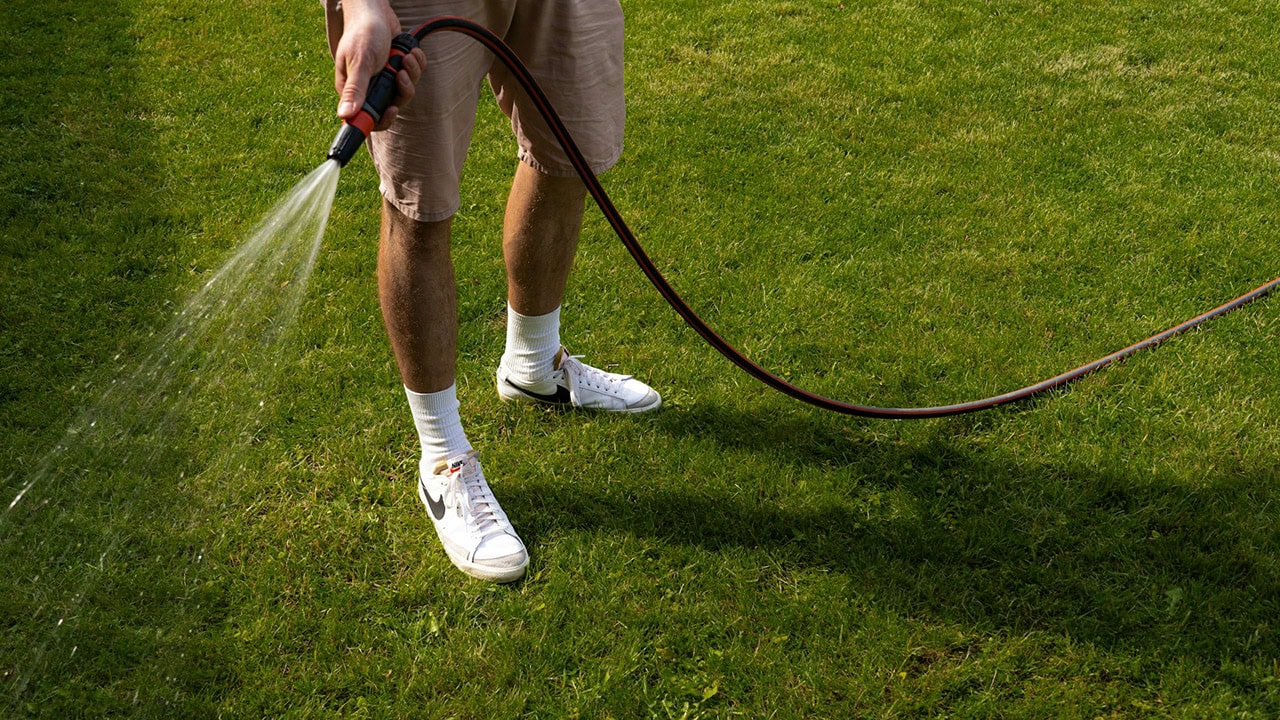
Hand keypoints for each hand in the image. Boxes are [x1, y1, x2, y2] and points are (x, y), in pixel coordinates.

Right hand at [332, 0, 426, 130]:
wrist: (376, 11)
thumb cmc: (363, 33)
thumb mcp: (360, 62)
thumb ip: (356, 89)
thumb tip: (344, 115)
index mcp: (354, 90)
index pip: (366, 118)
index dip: (382, 119)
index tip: (392, 109)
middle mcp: (368, 87)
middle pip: (392, 106)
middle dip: (402, 91)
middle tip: (401, 75)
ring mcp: (384, 78)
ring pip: (405, 91)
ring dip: (411, 74)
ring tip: (406, 58)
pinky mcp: (397, 69)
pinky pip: (413, 76)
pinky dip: (416, 64)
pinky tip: (410, 53)